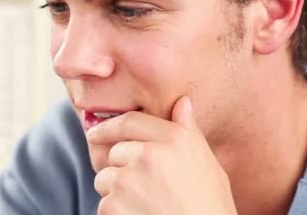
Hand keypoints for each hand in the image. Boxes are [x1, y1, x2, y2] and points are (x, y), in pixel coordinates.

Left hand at [88, 97, 236, 214]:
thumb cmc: (211, 207)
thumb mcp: (209, 166)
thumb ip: (190, 132)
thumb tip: (182, 102)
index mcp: (175, 140)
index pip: (130, 121)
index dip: (109, 126)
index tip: (95, 132)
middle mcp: (149, 154)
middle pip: (114, 152)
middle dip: (120, 168)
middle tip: (143, 189)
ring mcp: (128, 180)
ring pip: (105, 179)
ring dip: (116, 193)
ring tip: (144, 206)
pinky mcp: (113, 206)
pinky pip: (103, 205)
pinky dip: (115, 214)